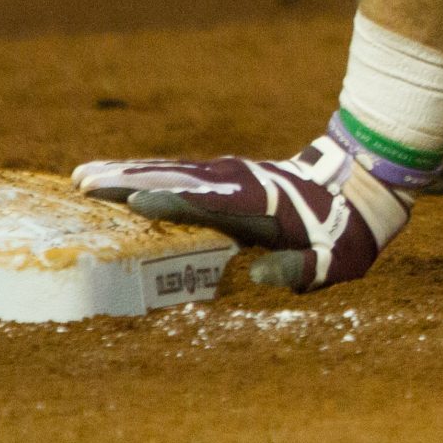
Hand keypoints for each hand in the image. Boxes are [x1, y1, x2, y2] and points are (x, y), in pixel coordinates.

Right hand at [73, 135, 410, 293]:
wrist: (361, 182)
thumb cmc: (346, 231)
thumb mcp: (335, 260)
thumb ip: (299, 268)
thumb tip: (257, 273)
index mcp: (258, 205)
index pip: (207, 202)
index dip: (171, 201)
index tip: (132, 200)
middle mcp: (238, 183)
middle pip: (175, 178)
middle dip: (128, 180)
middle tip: (81, 181)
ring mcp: (231, 175)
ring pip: (172, 169)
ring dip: (128, 171)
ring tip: (83, 175)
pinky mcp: (226, 176)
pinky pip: (179, 172)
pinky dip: (147, 173)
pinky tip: (120, 177)